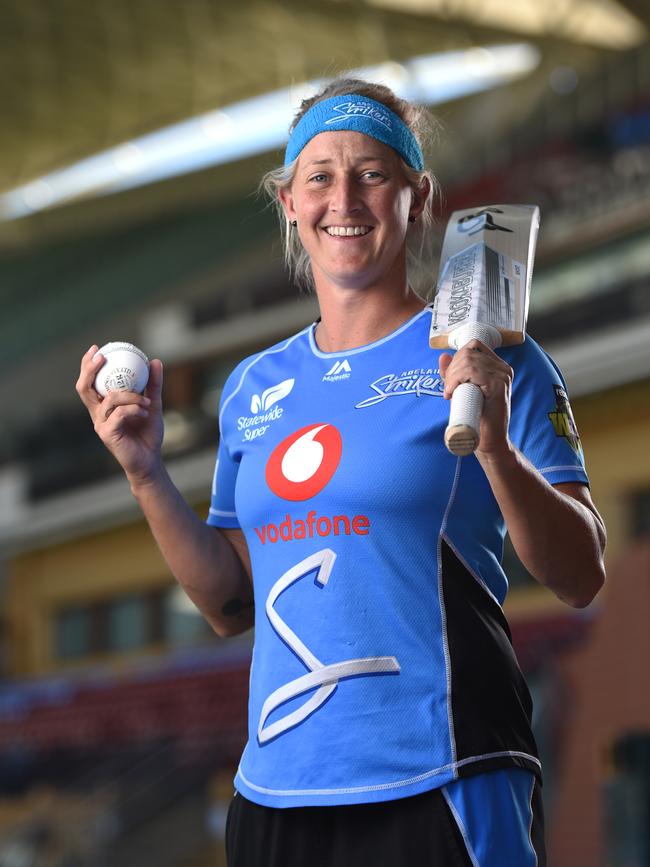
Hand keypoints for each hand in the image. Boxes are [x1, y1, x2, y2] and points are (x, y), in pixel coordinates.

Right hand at [75, 345, 164, 483]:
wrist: (151, 460)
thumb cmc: (148, 433)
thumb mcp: (152, 405)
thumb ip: (153, 385)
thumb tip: (154, 361)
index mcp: (104, 406)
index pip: (90, 383)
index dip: (87, 365)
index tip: (97, 349)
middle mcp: (98, 414)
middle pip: (84, 388)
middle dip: (89, 369)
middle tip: (101, 356)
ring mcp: (100, 424)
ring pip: (110, 399)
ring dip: (131, 396)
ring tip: (147, 401)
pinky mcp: (107, 434)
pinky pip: (119, 413)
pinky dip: (134, 409)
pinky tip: (145, 412)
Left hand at [439, 339, 513, 456]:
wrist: (490, 440)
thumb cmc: (477, 417)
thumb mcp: (461, 391)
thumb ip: (453, 374)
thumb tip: (443, 356)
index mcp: (497, 366)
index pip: (474, 346)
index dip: (456, 358)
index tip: (450, 379)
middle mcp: (503, 368)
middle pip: (469, 352)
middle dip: (452, 368)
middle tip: (448, 388)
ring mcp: (503, 376)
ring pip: (469, 360)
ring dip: (452, 375)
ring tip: (450, 392)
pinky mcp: (499, 386)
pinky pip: (473, 371)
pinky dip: (457, 379)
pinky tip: (453, 392)